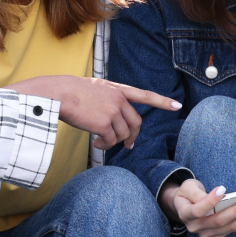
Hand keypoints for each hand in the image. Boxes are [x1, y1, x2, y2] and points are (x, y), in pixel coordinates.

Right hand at [6, 76, 180, 149]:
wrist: (58, 94)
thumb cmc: (70, 92)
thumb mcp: (95, 89)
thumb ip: (107, 99)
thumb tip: (111, 122)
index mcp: (117, 89)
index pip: (144, 95)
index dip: (161, 102)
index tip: (177, 106)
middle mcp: (119, 100)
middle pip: (136, 123)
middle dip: (132, 137)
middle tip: (127, 146)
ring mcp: (113, 111)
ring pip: (123, 135)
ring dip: (113, 143)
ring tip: (101, 143)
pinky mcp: (104, 124)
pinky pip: (111, 141)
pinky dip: (105, 146)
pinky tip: (96, 144)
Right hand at [159, 179, 235, 236]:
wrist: (185, 205)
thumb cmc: (188, 192)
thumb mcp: (188, 186)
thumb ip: (197, 192)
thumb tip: (217, 196)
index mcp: (185, 213)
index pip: (198, 210)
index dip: (210, 201)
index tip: (223, 189)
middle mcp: (195, 227)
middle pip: (218, 220)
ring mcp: (205, 234)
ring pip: (229, 227)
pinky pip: (232, 230)